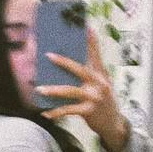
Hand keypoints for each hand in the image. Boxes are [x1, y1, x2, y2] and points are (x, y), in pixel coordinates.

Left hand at [36, 28, 129, 151]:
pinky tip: (46, 113)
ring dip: (53, 90)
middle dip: (63, 62)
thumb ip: (90, 74)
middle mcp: (99, 84)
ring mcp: (94, 97)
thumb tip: (70, 64)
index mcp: (101, 75)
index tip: (87, 27)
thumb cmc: (102, 101)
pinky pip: (68, 110)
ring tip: (39, 89)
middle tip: (48, 55)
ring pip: (70, 91)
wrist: (113, 124)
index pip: (96, 55)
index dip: (92, 41)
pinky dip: (56, 112)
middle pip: (79, 69)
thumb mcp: (101, 85)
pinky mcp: (88, 111)